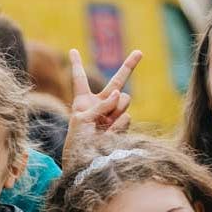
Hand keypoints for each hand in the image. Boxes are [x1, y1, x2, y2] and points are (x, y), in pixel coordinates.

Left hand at [61, 49, 136, 168]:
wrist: (87, 161)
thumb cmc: (78, 141)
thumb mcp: (82, 119)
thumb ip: (100, 105)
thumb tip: (118, 94)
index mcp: (83, 100)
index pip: (79, 79)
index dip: (76, 64)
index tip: (72, 50)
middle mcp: (100, 104)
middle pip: (117, 81)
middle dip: (129, 66)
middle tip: (139, 52)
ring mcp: (113, 114)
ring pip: (123, 100)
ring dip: (115, 110)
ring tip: (103, 125)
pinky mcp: (122, 124)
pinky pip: (126, 116)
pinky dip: (117, 125)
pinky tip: (109, 133)